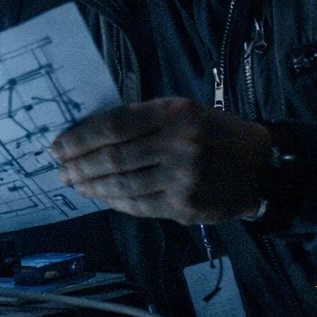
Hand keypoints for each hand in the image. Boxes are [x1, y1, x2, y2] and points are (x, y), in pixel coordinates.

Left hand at [51, 97, 271, 224]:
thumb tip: (88, 134)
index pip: (113, 125)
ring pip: (123, 184)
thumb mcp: (181, 110)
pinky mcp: (187, 206)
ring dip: (92, 186)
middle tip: (60, 170)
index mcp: (174, 113)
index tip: (57, 147)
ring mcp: (184, 177)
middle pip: (113, 157)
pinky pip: (140, 205)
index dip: (79, 138)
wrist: (259, 167)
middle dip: (78, 165)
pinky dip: (116, 201)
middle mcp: (179, 144)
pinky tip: (102, 197)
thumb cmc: (211, 133)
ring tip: (75, 184)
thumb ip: (140, 119)